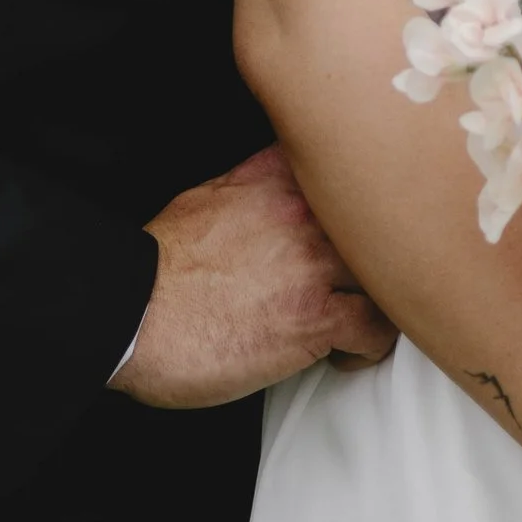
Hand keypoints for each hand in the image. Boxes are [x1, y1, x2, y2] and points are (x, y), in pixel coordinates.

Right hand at [111, 144, 394, 408]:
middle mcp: (306, 216)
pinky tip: (343, 353)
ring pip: (387, 277)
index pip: (359, 176)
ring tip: (357, 318)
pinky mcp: (316, 318)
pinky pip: (378, 330)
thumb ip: (258, 179)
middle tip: (368, 283)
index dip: (373, 205)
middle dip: (381, 258)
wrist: (134, 315)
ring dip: (378, 301)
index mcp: (281, 181)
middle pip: (381, 228)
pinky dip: (368, 346)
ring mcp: (315, 265)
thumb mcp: (209, 195)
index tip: (371, 230)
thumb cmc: (163, 266)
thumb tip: (283, 169)